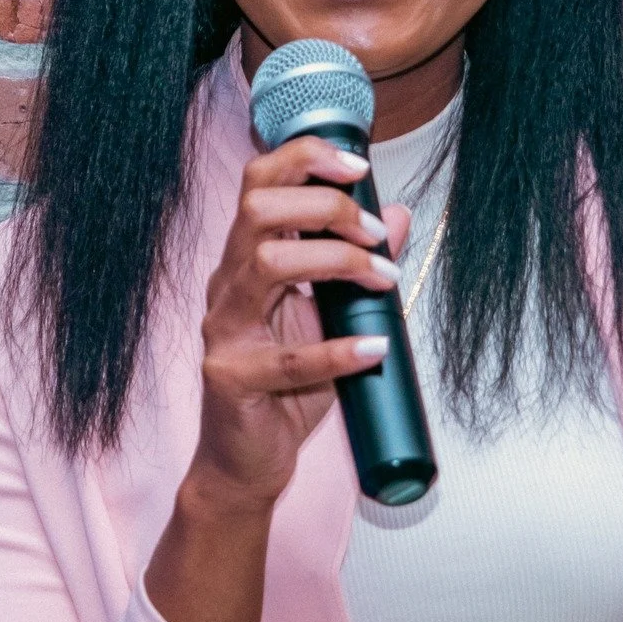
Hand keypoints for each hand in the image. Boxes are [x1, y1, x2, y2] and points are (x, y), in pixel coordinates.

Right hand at [190, 136, 411, 512]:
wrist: (248, 462)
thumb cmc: (286, 389)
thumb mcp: (333, 317)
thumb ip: (359, 264)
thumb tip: (398, 213)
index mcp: (246, 260)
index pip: (259, 183)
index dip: (305, 159)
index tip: (359, 167)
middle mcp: (227, 285)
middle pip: (258, 208)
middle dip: (327, 207)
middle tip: (376, 235)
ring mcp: (224, 329)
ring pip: (267, 264)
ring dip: (337, 262)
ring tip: (380, 280)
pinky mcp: (232, 377)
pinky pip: (287, 359)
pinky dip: (339, 351)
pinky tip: (374, 350)